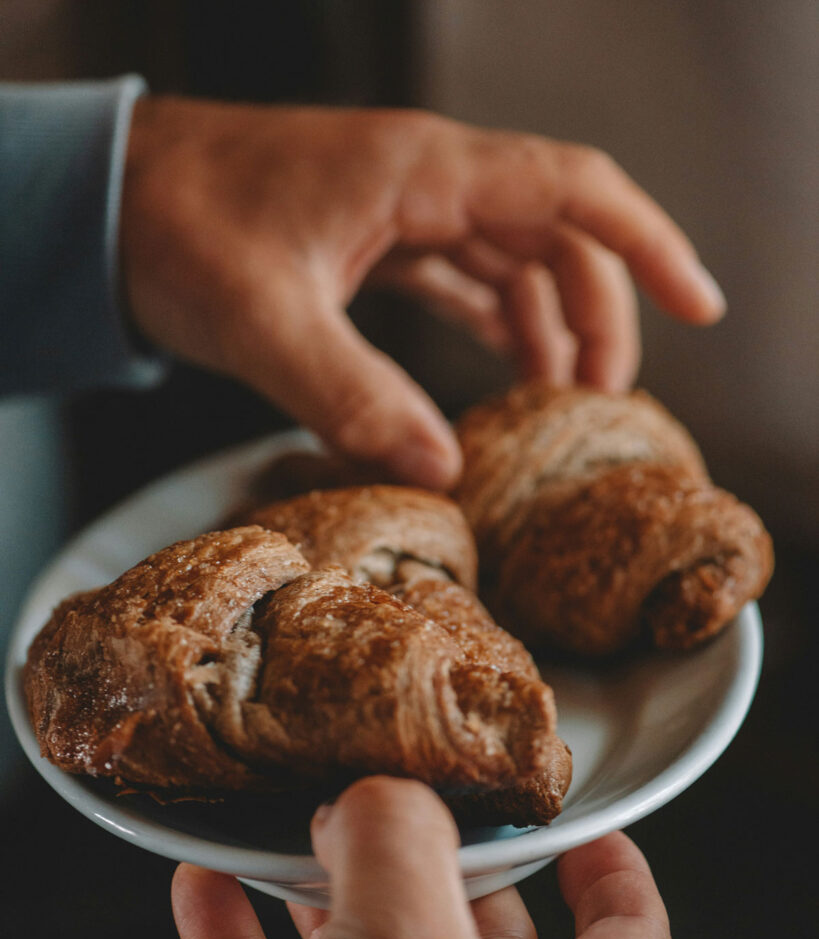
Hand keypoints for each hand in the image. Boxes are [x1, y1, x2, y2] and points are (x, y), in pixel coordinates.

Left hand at [123, 100, 724, 488]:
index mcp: (420, 174)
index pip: (571, 193)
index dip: (647, 245)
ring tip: (559, 399)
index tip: (699, 305)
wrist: (113, 198)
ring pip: (514, 256)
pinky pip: (463, 273)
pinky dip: (494, 320)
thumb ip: (351, 396)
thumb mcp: (263, 320)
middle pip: (557, 234)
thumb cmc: (176, 228)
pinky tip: (503, 367)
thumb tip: (442, 470)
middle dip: (599, 312)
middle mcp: (426, 180)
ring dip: (549, 322)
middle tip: (603, 402)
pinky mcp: (376, 238)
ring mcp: (403, 207)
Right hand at [172, 777, 670, 938]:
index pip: (623, 930)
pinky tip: (206, 887)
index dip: (607, 862)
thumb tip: (373, 796)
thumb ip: (399, 842)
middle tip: (382, 790)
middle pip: (473, 920)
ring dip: (319, 886)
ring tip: (288, 825)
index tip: (572, 814)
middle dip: (422, 849)